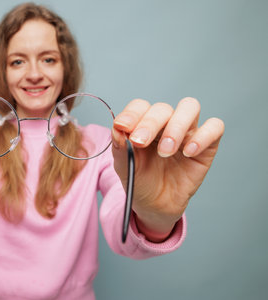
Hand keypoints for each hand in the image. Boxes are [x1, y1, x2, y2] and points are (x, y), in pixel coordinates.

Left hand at [112, 97, 224, 241]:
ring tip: (166, 151)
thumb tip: (118, 129)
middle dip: (150, 123)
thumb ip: (120, 146)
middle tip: (140, 143)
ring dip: (176, 126)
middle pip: (162, 108)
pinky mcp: (207, 145)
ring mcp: (187, 131)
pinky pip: (214, 127)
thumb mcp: (124, 165)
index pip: (139, 106)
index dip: (131, 114)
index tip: (123, 128)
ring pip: (189, 107)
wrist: (155, 205)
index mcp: (143, 123)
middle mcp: (165, 123)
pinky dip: (202, 137)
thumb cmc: (140, 180)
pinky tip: (188, 152)